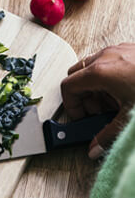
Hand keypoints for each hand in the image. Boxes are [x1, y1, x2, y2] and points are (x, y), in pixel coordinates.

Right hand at [62, 43, 134, 158]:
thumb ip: (107, 135)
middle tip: (98, 112)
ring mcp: (120, 50)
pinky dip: (110, 78)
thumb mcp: (129, 119)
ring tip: (115, 104)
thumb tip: (95, 148)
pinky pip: (109, 62)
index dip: (71, 106)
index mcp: (100, 72)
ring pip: (92, 67)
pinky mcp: (132, 50)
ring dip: (96, 87)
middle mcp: (107, 57)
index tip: (83, 118)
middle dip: (83, 96)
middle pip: (77, 74)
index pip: (68, 87)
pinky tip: (126, 93)